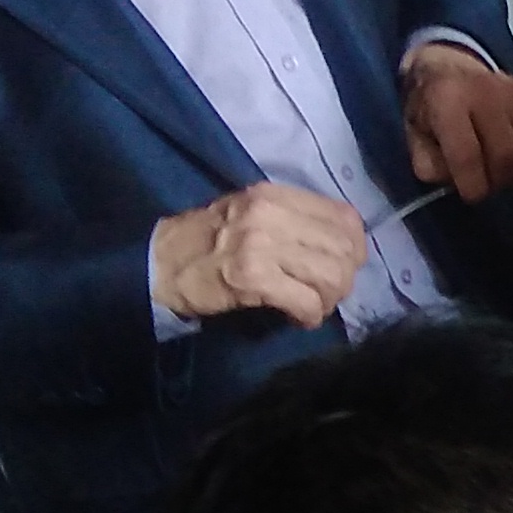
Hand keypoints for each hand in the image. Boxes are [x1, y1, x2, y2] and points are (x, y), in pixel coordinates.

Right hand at [152, 182, 365, 326]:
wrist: (158, 264)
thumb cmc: (207, 241)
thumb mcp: (251, 213)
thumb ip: (294, 220)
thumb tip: (343, 245)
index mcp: (274, 195)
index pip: (345, 217)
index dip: (354, 247)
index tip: (344, 265)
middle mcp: (271, 214)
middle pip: (344, 249)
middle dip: (344, 279)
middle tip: (327, 293)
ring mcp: (261, 245)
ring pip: (331, 276)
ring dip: (328, 299)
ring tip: (313, 306)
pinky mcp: (252, 278)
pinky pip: (306, 301)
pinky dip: (309, 315)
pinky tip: (298, 318)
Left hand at [402, 44, 512, 200]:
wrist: (452, 68)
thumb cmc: (431, 108)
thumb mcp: (413, 135)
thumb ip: (428, 163)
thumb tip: (455, 182)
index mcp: (448, 99)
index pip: (467, 154)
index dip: (471, 185)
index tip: (470, 195)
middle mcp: (488, 92)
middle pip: (506, 156)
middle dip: (496, 181)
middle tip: (486, 184)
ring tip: (502, 173)